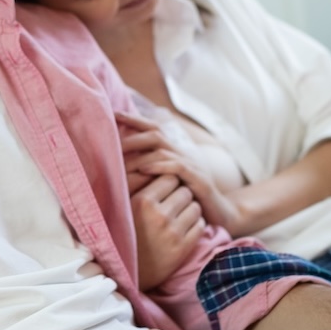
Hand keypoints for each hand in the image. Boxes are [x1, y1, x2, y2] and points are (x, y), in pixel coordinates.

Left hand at [118, 111, 246, 234]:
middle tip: (111, 138)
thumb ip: (148, 172)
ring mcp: (192, 165)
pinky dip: (160, 166)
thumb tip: (120, 166)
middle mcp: (183, 153)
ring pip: (164, 149)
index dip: (135, 120)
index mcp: (175, 152)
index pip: (154, 128)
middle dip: (133, 133)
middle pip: (156, 133)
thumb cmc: (187, 200)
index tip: (114, 114)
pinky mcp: (199, 179)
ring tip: (120, 158)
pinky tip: (144, 169)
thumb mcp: (165, 183)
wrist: (219, 215)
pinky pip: (178, 167)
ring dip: (140, 153)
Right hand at [131, 174, 204, 289]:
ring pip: (195, 207)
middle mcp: (158, 216)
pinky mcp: (183, 248)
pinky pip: (200, 225)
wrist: (126, 272)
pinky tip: (183, 229)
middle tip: (173, 203)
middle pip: (185, 190)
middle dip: (181, 195)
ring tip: (178, 216)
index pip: (169, 177)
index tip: (164, 189)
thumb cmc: (123, 232)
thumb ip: (134, 183)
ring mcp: (172, 232)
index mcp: (142, 202)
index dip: (169, 182)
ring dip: (190, 209)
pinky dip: (195, 225)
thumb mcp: (123, 207)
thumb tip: (146, 161)